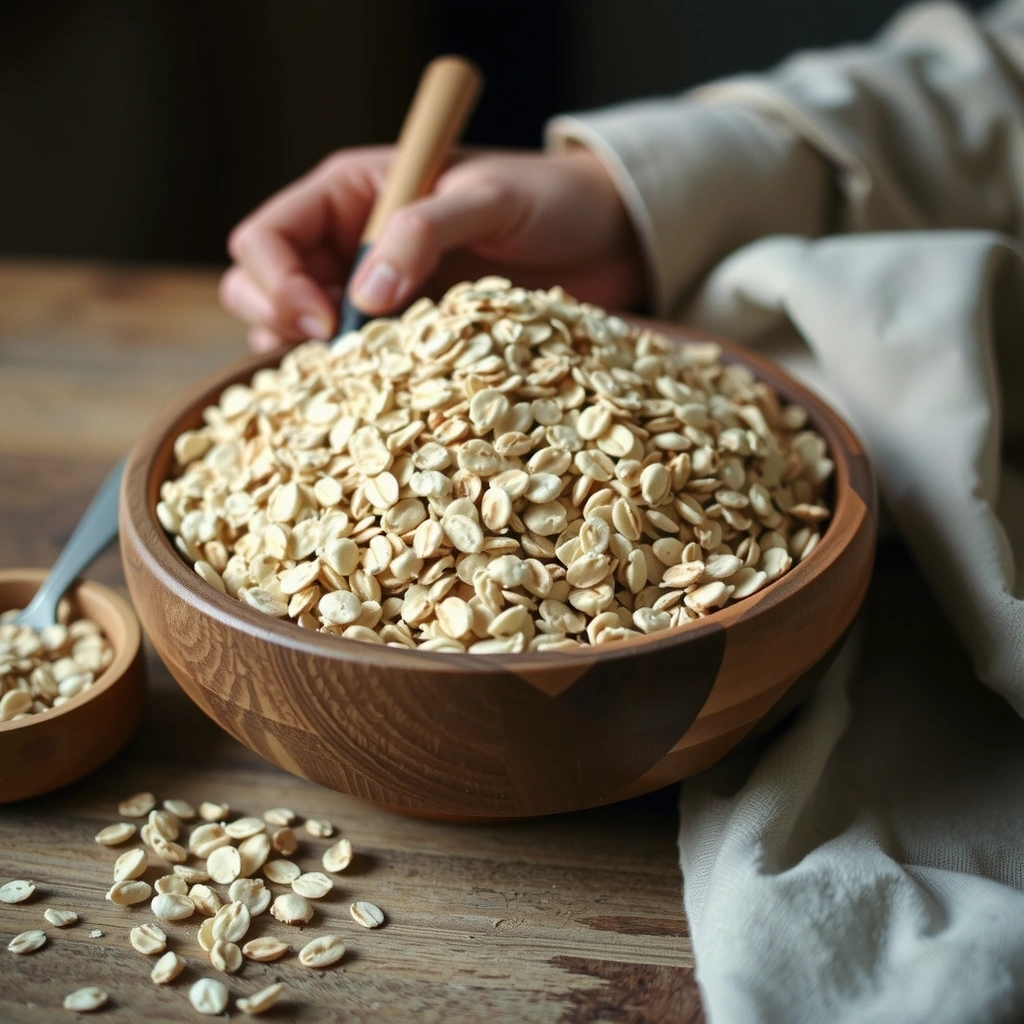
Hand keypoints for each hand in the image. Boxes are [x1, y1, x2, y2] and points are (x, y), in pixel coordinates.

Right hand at [220, 146, 647, 350]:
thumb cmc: (549, 198)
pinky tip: (377, 397)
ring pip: (298, 333)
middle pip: (261, 287)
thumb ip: (423, 232)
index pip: (266, 237)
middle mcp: (348, 244)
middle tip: (335, 351)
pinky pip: (356, 363)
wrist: (605, 234)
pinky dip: (354, 382)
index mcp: (351, 193)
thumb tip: (364, 296)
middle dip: (280, 322)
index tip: (326, 323)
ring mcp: (374, 293)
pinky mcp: (405, 334)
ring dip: (310, 360)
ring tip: (352, 380)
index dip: (276, 283)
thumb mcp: (489, 200)